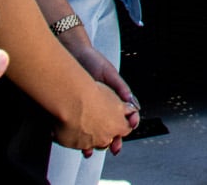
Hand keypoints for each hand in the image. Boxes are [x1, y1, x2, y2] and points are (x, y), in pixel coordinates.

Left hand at [63, 35, 140, 150]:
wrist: (74, 56)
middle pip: (113, 126)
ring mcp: (92, 108)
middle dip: (116, 138)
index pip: (127, 113)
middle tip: (115, 148)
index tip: (132, 125)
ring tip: (96, 150)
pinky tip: (82, 145)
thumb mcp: (109, 74)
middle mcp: (105, 104)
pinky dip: (83, 137)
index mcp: (116, 95)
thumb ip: (120, 87)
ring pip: (98, 130)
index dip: (131, 121)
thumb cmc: (93, 62)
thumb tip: (130, 100)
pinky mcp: (80, 109)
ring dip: (99, 142)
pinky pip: (83, 127)